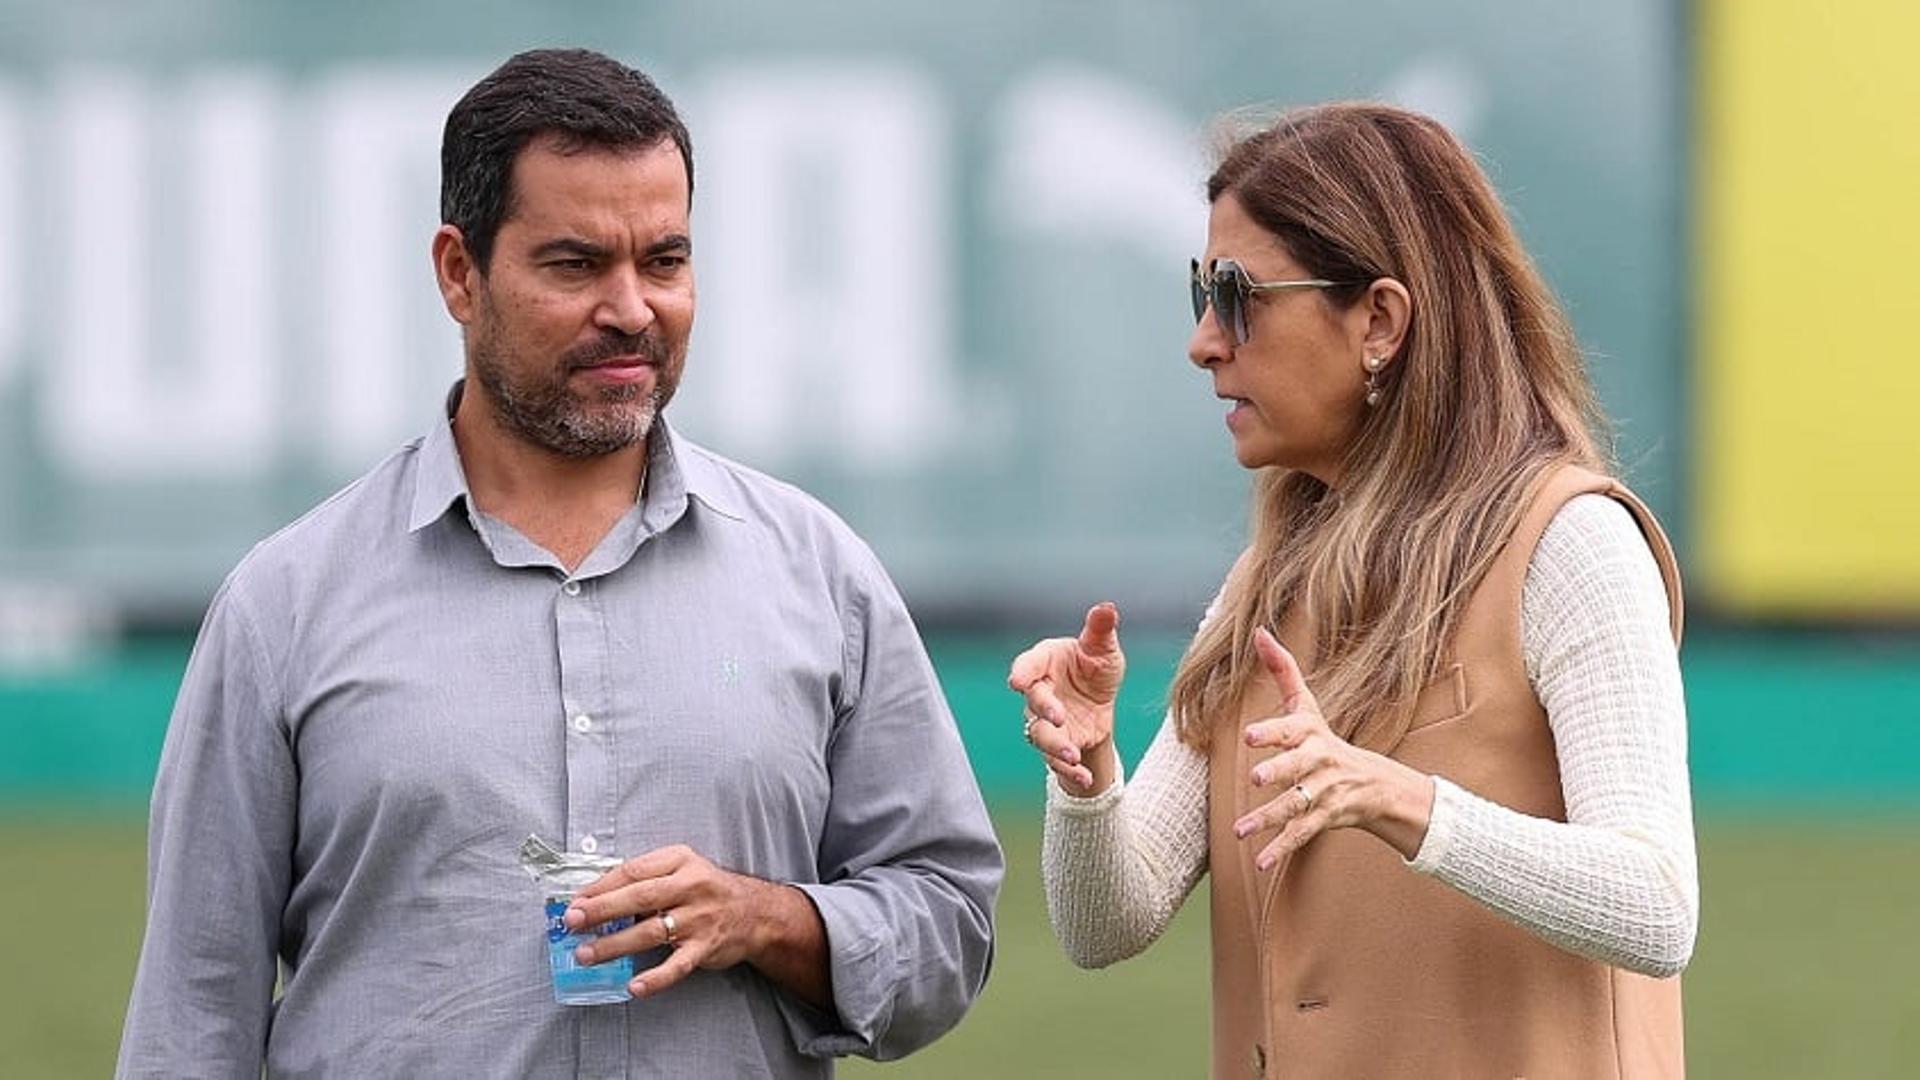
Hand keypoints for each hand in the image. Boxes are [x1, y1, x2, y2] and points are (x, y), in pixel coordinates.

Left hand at [562, 844, 827, 1005]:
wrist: (755, 912)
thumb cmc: (707, 889)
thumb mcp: (682, 868)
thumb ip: (646, 878)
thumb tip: (596, 896)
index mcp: (680, 861)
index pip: (633, 871)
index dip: (601, 886)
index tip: (575, 899)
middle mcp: (690, 887)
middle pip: (638, 898)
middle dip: (601, 910)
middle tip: (572, 921)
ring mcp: (699, 919)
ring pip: (650, 932)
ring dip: (614, 945)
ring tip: (586, 954)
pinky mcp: (705, 947)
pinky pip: (677, 966)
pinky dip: (655, 978)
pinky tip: (634, 986)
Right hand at [1006, 602, 1125, 794]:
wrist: (1100, 700)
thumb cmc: (1094, 666)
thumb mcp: (1103, 648)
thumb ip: (1101, 629)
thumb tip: (1107, 607)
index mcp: (1045, 662)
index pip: (1028, 665)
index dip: (1021, 673)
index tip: (1017, 681)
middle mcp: (1040, 693)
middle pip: (1033, 703)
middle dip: (1043, 710)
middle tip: (1057, 716)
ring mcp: (1046, 722)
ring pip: (1040, 736)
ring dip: (1055, 746)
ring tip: (1073, 753)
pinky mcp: (1058, 744)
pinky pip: (1056, 761)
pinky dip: (1069, 771)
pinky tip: (1085, 777)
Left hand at [1232, 628, 1434, 869]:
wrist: (1372, 784)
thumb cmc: (1323, 738)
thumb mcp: (1306, 705)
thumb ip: (1282, 669)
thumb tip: (1258, 630)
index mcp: (1311, 734)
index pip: (1291, 730)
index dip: (1273, 732)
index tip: (1250, 735)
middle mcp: (1318, 763)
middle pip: (1298, 768)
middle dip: (1279, 772)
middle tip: (1256, 778)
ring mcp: (1323, 793)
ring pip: (1295, 806)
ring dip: (1268, 818)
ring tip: (1239, 830)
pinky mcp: (1324, 819)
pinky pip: (1301, 835)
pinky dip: (1281, 849)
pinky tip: (1260, 863)